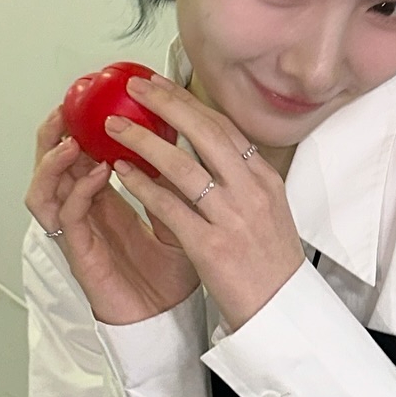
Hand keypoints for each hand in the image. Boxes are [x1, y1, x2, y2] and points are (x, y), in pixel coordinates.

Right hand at [25, 104, 202, 325]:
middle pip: (52, 166)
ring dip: (52, 160)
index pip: (81, 154)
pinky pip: (68, 218)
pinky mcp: (80, 256)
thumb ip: (172, 182)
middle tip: (68, 105)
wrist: (171, 320)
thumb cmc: (172, 273)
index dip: (80, 124)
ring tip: (70, 136)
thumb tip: (186, 136)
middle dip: (53, 133)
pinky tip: (97, 173)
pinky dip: (78, 192)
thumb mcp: (180, 215)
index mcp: (104, 199)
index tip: (92, 93)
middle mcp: (85, 213)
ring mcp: (79, 234)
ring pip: (45, 189)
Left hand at [98, 72, 305, 332]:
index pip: (225, 127)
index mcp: (265, 180)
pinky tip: (121, 172)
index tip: (162, 86)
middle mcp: (250, 192)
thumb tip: (212, 152)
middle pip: (204, 133)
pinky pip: (167, 207)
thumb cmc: (272, 264)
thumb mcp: (269, 211)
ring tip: (114, 128)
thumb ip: (243, 179)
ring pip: (180, 165)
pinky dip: (141, 185)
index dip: (190, 102)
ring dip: (142, 141)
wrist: (281, 310)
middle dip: (165, 104)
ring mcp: (231, 218)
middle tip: (134, 88)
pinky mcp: (209, 246)